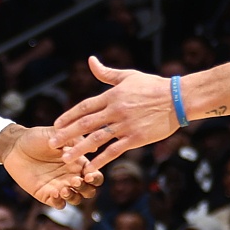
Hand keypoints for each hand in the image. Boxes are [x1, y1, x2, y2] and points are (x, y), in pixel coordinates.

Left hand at [0, 124, 101, 207]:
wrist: (15, 146)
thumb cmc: (37, 137)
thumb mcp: (57, 134)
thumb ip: (74, 139)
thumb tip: (94, 148)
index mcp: (78, 163)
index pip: (95, 175)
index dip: (96, 178)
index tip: (88, 175)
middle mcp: (71, 176)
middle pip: (89, 190)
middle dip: (86, 188)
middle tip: (75, 181)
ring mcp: (60, 187)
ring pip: (76, 199)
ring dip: (73, 196)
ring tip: (64, 189)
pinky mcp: (46, 194)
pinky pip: (58, 204)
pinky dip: (59, 202)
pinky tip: (54, 192)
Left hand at [52, 59, 180, 169]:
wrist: (178, 99)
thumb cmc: (154, 86)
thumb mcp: (128, 76)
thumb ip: (107, 73)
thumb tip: (91, 60)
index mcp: (112, 95)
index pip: (84, 107)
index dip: (68, 117)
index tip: (56, 125)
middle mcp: (115, 110)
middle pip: (85, 124)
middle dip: (67, 134)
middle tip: (52, 143)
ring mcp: (125, 125)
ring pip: (97, 139)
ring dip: (79, 149)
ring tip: (66, 158)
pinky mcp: (136, 138)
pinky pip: (114, 151)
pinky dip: (101, 160)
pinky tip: (90, 168)